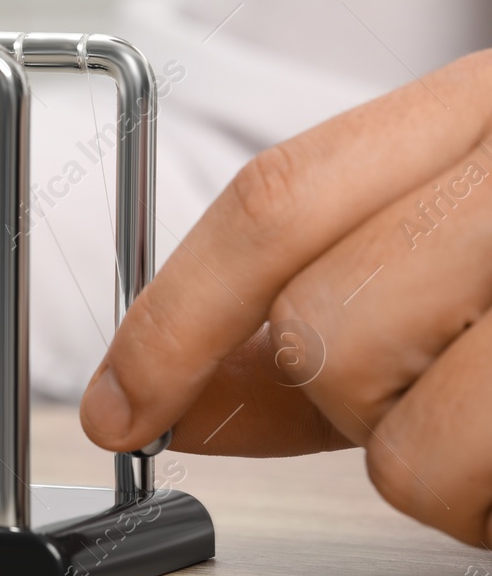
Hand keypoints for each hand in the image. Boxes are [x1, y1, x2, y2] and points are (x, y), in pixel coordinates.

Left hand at [80, 50, 491, 545]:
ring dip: (437, 471)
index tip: (121, 407)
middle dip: (344, 397)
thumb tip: (177, 393)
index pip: (278, 203)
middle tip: (434, 382)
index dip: (172, 318)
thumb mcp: (473, 215)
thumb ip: (329, 291)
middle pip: (331, 328)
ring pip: (417, 445)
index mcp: (491, 104)